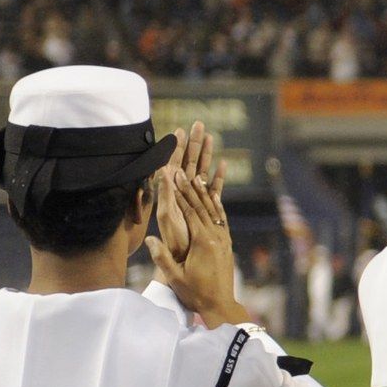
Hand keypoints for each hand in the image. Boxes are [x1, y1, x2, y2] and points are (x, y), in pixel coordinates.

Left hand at [148, 123, 218, 264]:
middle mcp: (181, 195)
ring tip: (211, 137)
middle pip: (188, 163)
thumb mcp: (166, 217)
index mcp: (170, 194)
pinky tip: (223, 164)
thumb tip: (163, 170)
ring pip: (201, 171)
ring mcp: (194, 200)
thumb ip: (165, 194)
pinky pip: (213, 188)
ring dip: (206, 155)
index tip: (180, 130)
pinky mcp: (206, 208)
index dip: (176, 147)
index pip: (173, 164)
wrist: (184, 263)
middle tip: (198, 124)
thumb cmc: (173, 243)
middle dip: (193, 144)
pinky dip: (218, 176)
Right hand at [151, 152, 250, 327]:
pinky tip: (213, 197)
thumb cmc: (195, 293)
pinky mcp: (227, 244)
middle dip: (191, 188)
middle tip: (182, 172)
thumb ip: (162, 258)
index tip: (174, 178)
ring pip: (214, 211)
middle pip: (202, 207)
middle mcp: (216, 237)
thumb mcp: (175, 277)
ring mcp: (224, 239)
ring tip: (197, 177)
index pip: (191, 212)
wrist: (220, 304)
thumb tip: (149, 239)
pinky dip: (217, 206)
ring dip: (204, 193)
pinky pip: (222, 220)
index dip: (182, 194)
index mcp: (202, 242)